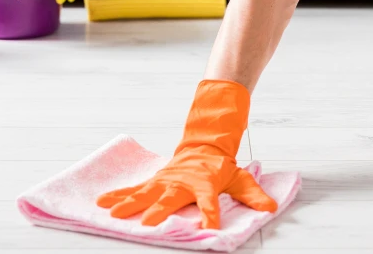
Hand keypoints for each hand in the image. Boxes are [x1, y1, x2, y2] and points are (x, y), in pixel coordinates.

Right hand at [96, 80, 276, 229]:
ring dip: (129, 203)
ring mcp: (165, 180)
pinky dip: (118, 194)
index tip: (210, 227)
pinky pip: (135, 189)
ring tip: (113, 212)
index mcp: (205, 183)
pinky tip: (102, 202)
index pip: (209, 200)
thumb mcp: (240, 179)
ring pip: (146, 192)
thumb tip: (271, 207)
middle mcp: (182, 181)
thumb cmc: (221, 167)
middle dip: (159, 210)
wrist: (204, 145)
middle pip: (170, 197)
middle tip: (148, 223)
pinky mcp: (155, 180)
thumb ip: (253, 194)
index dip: (210, 213)